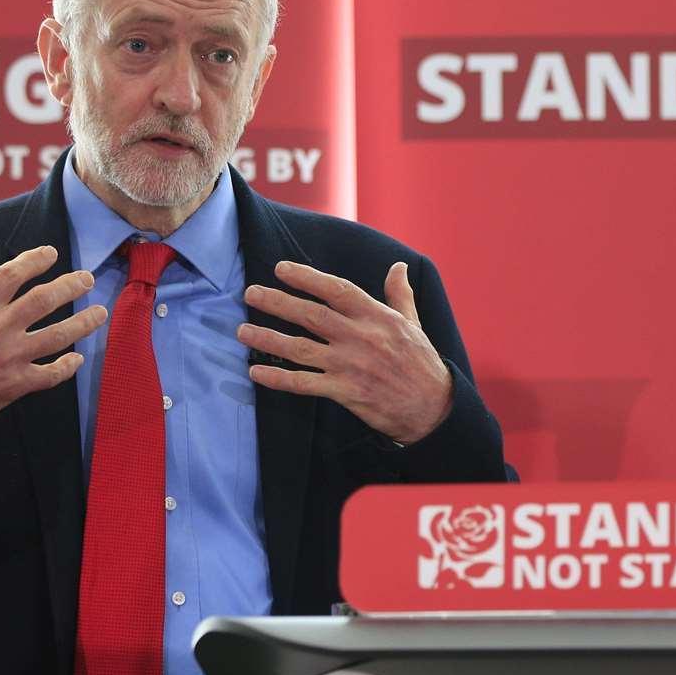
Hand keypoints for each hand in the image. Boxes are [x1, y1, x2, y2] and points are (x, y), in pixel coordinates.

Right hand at [0, 246, 106, 467]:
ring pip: (57, 335)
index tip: (51, 253)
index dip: (34, 260)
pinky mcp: (14, 385)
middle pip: (43, 300)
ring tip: (101, 313)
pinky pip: (50, 374)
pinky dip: (67, 367)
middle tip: (87, 278)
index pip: (11, 274)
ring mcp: (8, 357)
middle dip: (70, 286)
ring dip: (82, 323)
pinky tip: (78, 360)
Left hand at [238, 260, 453, 443]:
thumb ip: (400, 294)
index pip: (336, 290)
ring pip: (300, 348)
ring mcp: (350, 366)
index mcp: (376, 317)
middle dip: (277, 302)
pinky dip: (278, 378)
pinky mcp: (345, 392)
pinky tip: (256, 372)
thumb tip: (398, 266)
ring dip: (268, 339)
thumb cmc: (421, 363)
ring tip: (242, 331)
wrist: (433, 407)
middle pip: (311, 315)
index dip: (306, 277)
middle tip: (250, 293)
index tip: (281, 269)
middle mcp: (360, 338)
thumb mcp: (413, 323)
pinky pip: (303, 384)